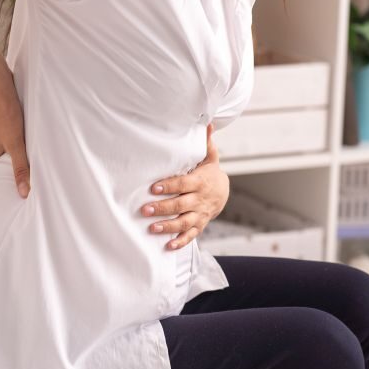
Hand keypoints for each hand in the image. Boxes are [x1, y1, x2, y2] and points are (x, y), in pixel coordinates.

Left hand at [141, 123, 229, 250]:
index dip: (169, 186)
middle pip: (181, 205)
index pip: (183, 184)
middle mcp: (199, 200)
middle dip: (163, 208)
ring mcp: (199, 214)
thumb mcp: (209, 157)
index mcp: (199, 182)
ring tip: (152, 228)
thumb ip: (205, 143)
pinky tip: (168, 246)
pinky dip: (180, 242)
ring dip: (168, 227)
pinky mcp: (199, 225)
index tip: (154, 188)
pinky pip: (191, 235)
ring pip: (184, 222)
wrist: (223, 192)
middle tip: (145, 210)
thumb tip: (206, 122)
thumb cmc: (209, 172)